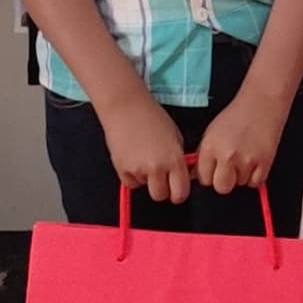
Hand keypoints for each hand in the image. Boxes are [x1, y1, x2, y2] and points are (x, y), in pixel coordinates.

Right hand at [98, 92, 196, 208]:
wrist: (126, 107)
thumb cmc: (152, 117)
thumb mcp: (175, 137)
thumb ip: (178, 159)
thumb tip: (181, 176)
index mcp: (174, 159)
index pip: (180, 192)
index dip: (179, 193)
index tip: (177, 191)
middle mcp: (157, 167)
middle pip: (160, 196)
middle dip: (162, 189)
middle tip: (160, 177)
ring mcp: (138, 169)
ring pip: (144, 187)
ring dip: (146, 178)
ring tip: (143, 157)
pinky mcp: (122, 169)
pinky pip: (130, 182)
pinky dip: (132, 175)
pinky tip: (133, 158)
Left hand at [196, 82, 288, 194]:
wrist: (262, 103)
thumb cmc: (237, 116)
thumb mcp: (211, 132)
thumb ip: (203, 156)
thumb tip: (196, 176)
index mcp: (211, 147)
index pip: (204, 179)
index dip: (209, 175)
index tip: (214, 169)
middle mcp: (227, 155)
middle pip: (221, 187)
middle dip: (224, 181)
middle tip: (229, 167)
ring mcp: (246, 161)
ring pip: (240, 184)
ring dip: (241, 175)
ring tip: (244, 156)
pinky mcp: (264, 163)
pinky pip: (255, 182)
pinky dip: (255, 175)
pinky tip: (253, 159)